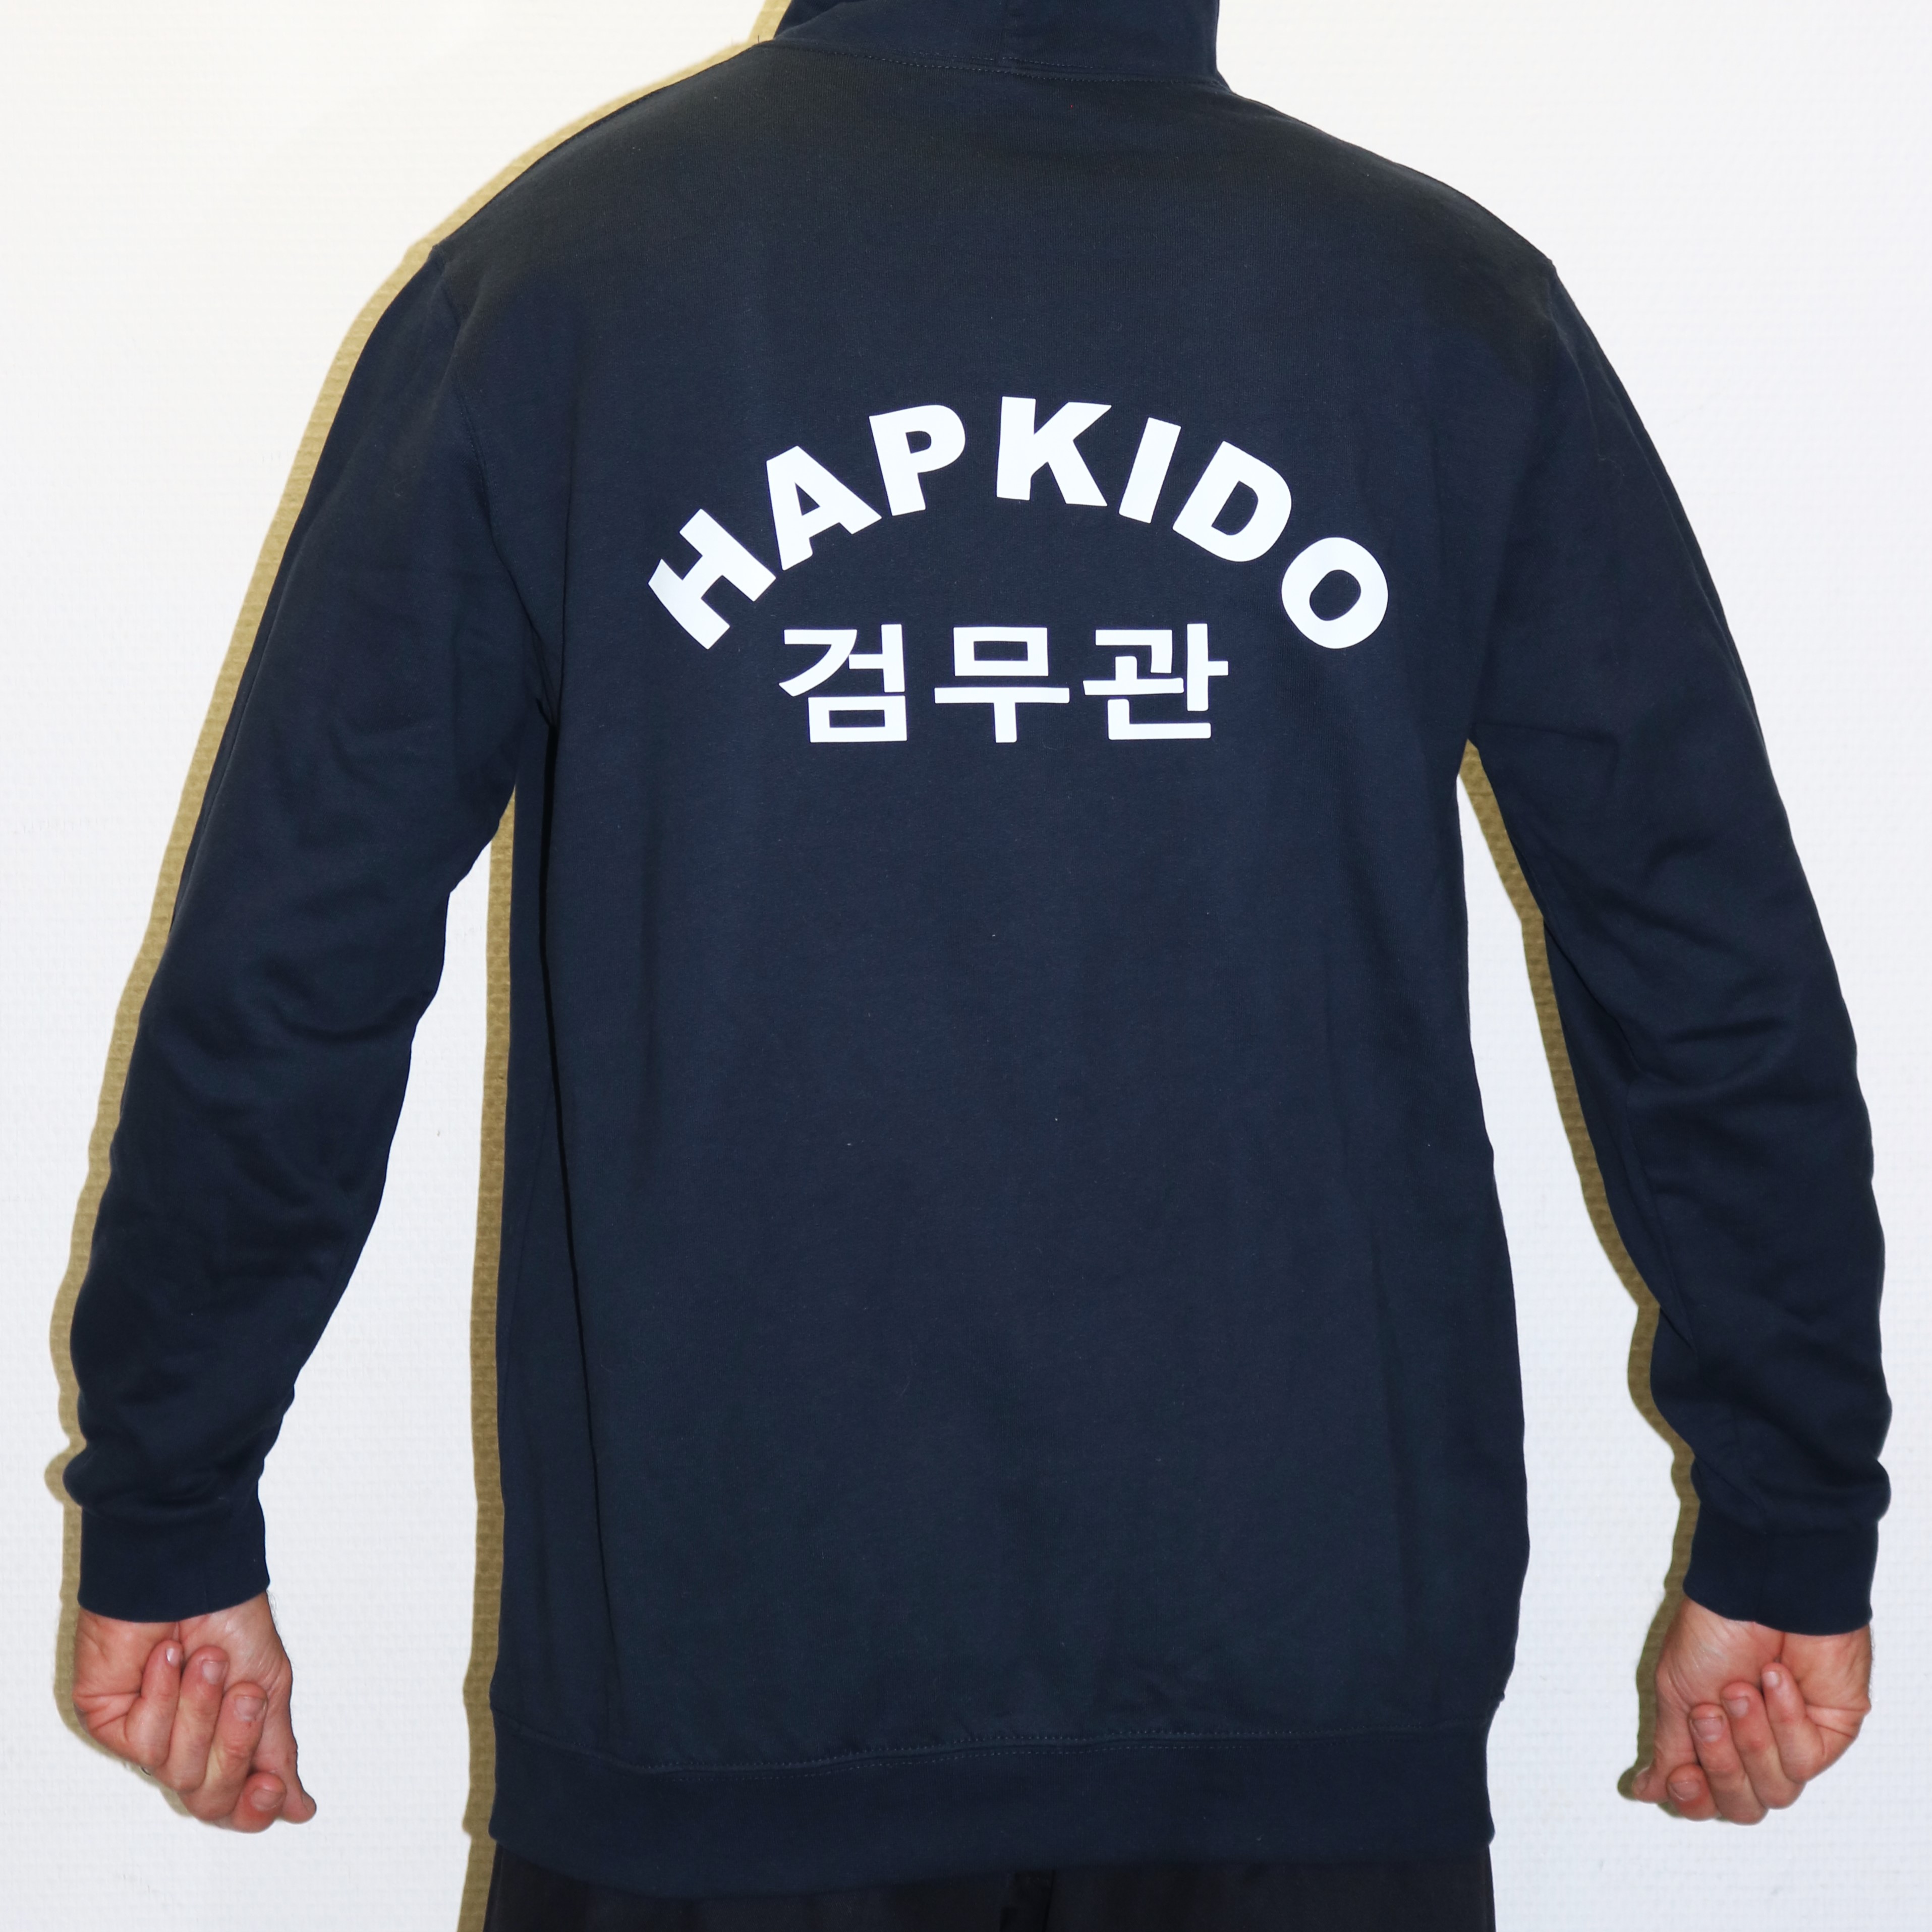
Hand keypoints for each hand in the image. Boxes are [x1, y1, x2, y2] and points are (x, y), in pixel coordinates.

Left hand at [71, 1592, 315, 1830]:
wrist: (187, 1575)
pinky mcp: (112, 1723)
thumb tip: (299, 1806)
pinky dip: (165, 1694)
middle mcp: (188, 1745)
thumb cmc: (230, 1615)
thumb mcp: (270, 1683)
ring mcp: (148, 1736)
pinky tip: (168, 1658)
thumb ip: (277, 1749)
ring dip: (202, 1709)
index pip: (236, 1803)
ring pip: (180, 1771)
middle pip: (210, 1798)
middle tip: (244, 1697)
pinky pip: (145, 1741)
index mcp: (227, 1739)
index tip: (269, 1785)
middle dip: (233, 1746)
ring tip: (206, 1661)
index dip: (254, 1807)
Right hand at [1631, 1594, 1869, 1822]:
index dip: (1694, 1798)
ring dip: (1750, 1738)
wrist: (1763, 1593)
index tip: (1684, 1774)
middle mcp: (1753, 1749)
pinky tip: (1775, 1679)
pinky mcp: (1829, 1735)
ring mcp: (1792, 1743)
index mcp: (1714, 1740)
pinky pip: (1803, 1761)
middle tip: (1709, 1715)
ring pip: (1775, 1790)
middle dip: (1722, 1764)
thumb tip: (1647, 1790)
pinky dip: (1783, 1720)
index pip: (1708, 1802)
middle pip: (1742, 1807)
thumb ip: (1668, 1749)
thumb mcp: (1676, 1691)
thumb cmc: (1715, 1629)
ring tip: (1742, 1689)